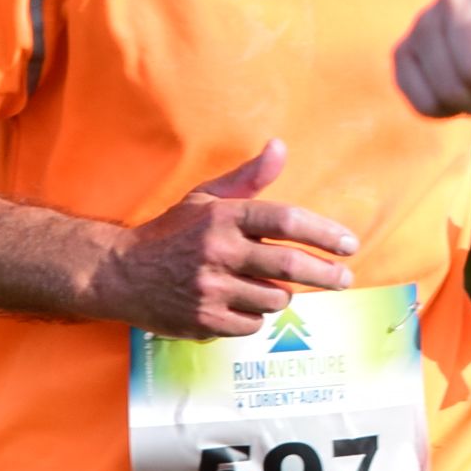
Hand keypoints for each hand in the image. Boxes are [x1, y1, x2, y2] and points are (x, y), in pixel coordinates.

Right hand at [95, 140, 356, 339]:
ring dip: (282, 295)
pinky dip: (256, 316)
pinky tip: (243, 304)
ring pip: (274, 299)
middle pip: (289, 266)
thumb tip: (280, 147)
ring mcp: (210, 289)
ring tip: (274, 287)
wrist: (121, 274)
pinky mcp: (204, 320)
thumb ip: (249, 177)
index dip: (324, 233)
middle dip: (326, 274)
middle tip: (344, 278)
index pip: (286, 222)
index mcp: (223, 217)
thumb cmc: (172, 233)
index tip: (349, 244)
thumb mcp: (206, 199)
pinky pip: (252, 324)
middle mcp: (218, 252)